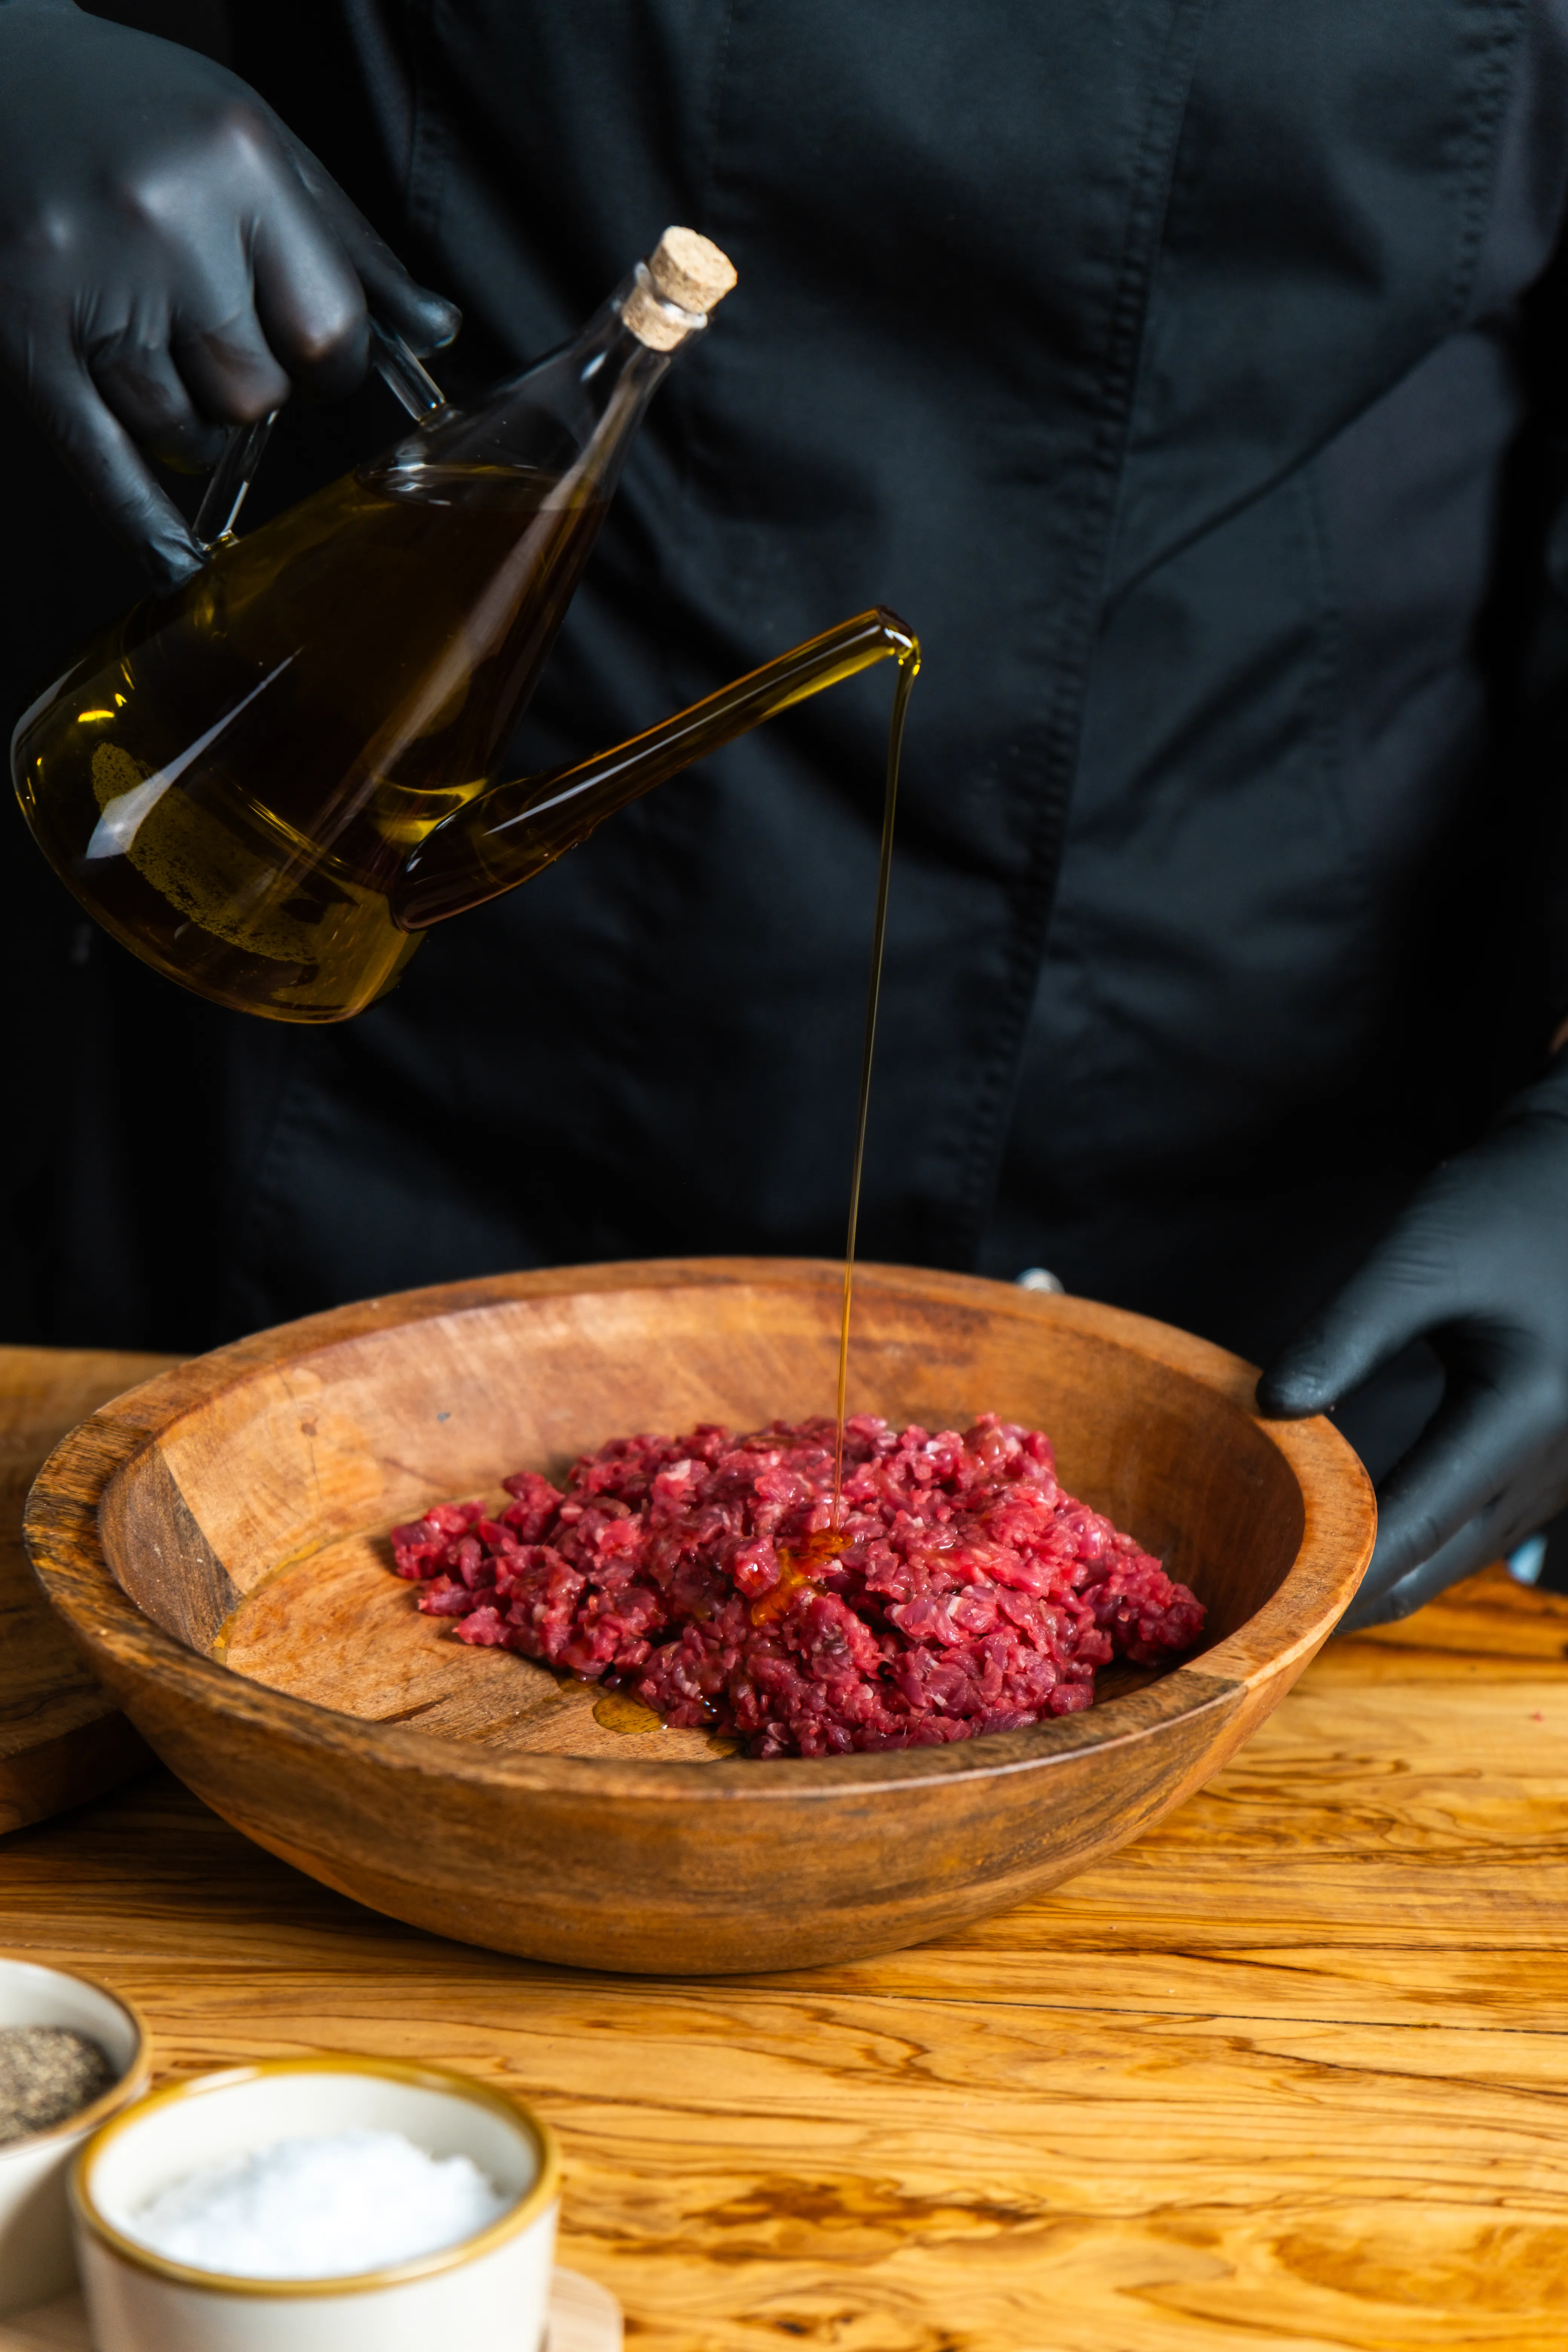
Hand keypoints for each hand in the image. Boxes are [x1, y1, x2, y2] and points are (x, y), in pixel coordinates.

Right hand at [0, 0, 457, 584]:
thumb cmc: (139, 115)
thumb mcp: (255, 146)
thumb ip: (348, 247)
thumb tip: (438, 335)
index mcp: (239, 163)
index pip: (329, 331)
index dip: (329, 365)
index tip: (309, 355)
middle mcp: (165, 216)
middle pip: (257, 392)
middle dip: (253, 390)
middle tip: (214, 339)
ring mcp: (88, 276)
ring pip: (187, 432)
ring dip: (190, 426)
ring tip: (158, 360)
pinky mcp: (24, 327)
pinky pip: (103, 457)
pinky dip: (143, 525)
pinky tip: (178, 566)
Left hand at [1257, 1064, 1567, 1627]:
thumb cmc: (1512, 1199)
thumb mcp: (1423, 1253)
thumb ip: (1347, 1334)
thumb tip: (1270, 1411)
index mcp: (1523, 1417)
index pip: (1410, 1529)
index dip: (1334, 1577)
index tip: (1265, 1606)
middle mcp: (1557, 1463)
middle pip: (1439, 1563)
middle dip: (1354, 1596)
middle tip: (1266, 1612)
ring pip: (1466, 1555)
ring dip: (1391, 1572)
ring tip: (1301, 1583)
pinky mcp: (1563, 1457)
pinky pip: (1492, 1527)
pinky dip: (1431, 1543)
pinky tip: (1372, 1540)